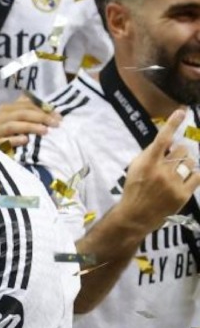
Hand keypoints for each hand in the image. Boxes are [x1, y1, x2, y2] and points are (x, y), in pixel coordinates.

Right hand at [0, 95, 61, 147]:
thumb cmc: (5, 134)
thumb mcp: (15, 119)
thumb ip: (26, 110)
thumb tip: (44, 103)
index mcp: (5, 109)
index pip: (26, 105)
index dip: (43, 109)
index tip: (58, 117)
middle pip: (21, 114)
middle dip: (40, 117)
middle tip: (55, 124)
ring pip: (12, 125)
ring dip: (30, 127)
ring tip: (44, 131)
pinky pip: (3, 141)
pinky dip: (15, 140)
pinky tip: (25, 140)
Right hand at [119, 110, 199, 231]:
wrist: (135, 216)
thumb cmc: (134, 189)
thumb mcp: (135, 169)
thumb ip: (150, 154)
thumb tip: (169, 142)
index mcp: (147, 163)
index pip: (162, 139)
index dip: (172, 124)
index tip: (181, 112)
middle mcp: (162, 171)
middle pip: (182, 150)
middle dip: (179, 153)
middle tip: (171, 162)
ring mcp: (174, 183)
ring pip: (191, 162)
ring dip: (185, 164)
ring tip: (176, 174)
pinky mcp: (183, 194)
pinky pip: (197, 176)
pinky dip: (193, 175)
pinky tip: (184, 180)